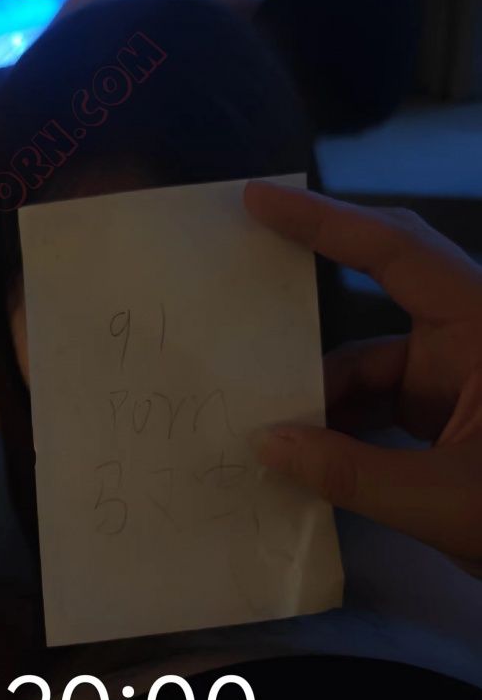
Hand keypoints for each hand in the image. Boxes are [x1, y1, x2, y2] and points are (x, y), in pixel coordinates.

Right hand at [245, 181, 481, 575]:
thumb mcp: (446, 500)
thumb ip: (352, 473)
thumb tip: (268, 444)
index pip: (396, 252)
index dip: (324, 221)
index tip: (259, 199)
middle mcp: (467, 335)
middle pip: (377, 297)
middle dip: (313, 302)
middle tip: (241, 292)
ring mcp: (455, 373)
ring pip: (368, 364)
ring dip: (321, 395)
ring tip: (266, 424)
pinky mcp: (444, 409)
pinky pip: (378, 400)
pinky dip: (341, 425)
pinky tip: (305, 452)